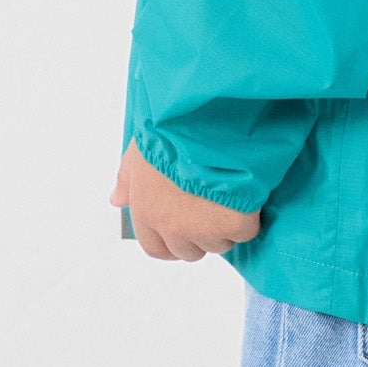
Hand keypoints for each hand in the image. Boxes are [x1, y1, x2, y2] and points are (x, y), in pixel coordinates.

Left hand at [110, 138, 261, 260]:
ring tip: (231, 190)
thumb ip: (128, 177)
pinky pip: (245, 231)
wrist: (211, 115)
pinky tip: (248, 192)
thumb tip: (117, 199)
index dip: (172, 242)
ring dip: (226, 226)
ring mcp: (204, 228)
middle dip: (201, 235)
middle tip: (213, 206)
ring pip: (219, 244)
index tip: (185, 230)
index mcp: (145, 209)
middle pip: (189, 251)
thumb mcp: (142, 146)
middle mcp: (171, 225)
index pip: (156, 247)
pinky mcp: (235, 223)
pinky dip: (250, 217)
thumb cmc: (174, 125)